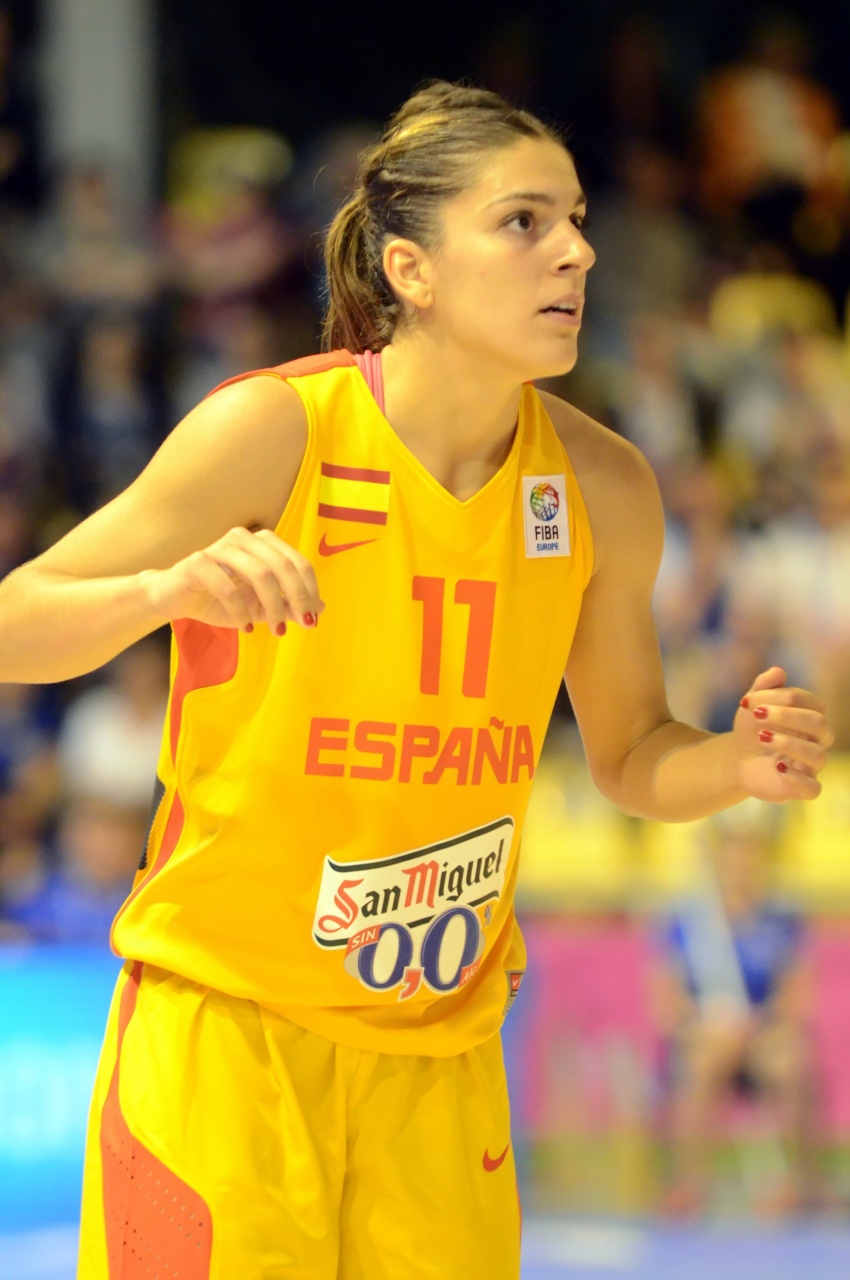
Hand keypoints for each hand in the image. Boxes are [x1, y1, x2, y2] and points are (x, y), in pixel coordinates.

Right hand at [143, 526, 323, 634]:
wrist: (173, 599)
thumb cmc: (218, 600)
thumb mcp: (259, 607)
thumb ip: (287, 605)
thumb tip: (321, 609)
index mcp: (262, 543)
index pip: (297, 562)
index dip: (310, 590)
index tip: (314, 618)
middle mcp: (243, 539)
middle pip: (283, 566)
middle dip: (297, 598)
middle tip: (304, 625)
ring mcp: (220, 547)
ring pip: (260, 573)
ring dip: (273, 607)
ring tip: (276, 631)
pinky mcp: (197, 562)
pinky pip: (227, 587)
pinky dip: (241, 611)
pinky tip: (245, 628)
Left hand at [733, 666, 832, 801]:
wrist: (740, 759)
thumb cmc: (753, 728)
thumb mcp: (752, 706)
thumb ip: (763, 687)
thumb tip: (778, 670)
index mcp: (811, 715)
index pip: (810, 701)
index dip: (782, 698)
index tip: (748, 702)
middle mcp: (818, 740)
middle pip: (819, 724)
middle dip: (788, 716)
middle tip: (757, 715)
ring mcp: (811, 765)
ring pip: (817, 755)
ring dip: (789, 743)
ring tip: (762, 737)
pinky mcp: (802, 787)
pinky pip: (813, 788)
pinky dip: (797, 778)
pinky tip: (777, 767)